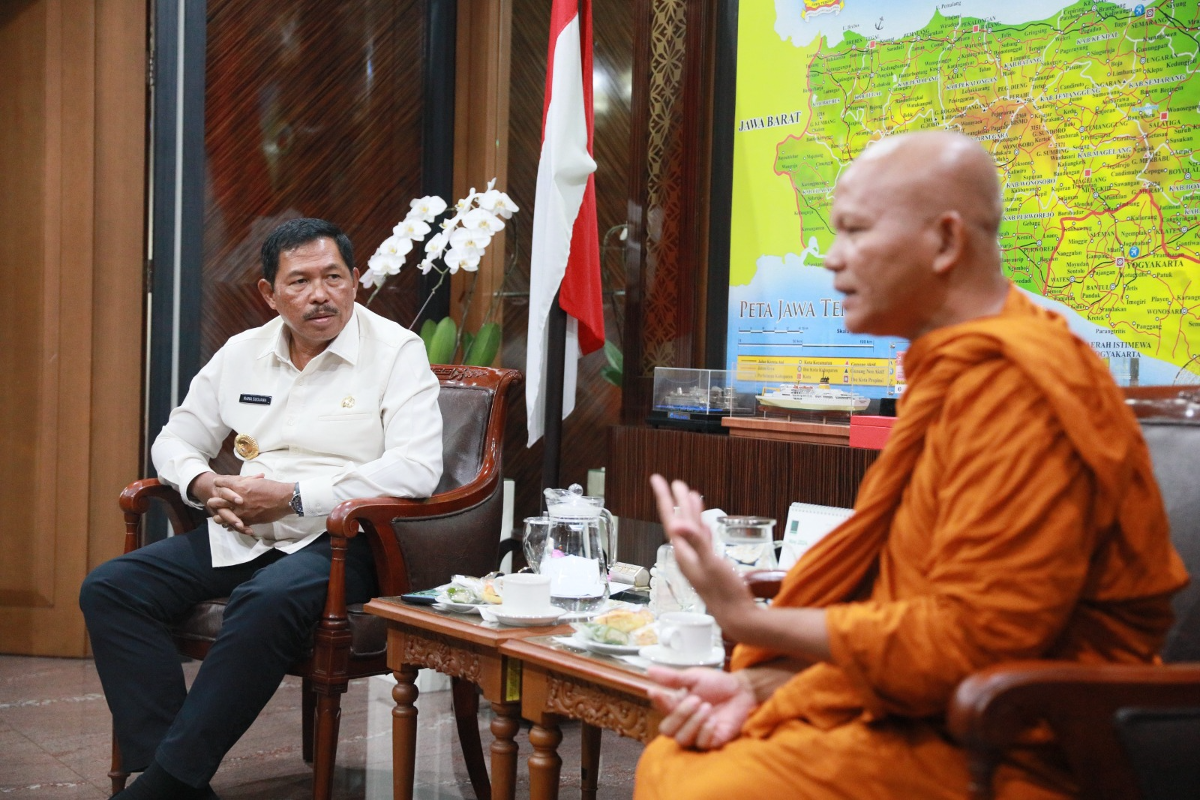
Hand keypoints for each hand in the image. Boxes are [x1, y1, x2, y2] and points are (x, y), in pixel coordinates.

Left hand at [190, 472, 291, 533]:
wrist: (285, 499)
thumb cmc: (273, 488)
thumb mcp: (257, 481)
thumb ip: (246, 481)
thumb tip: (238, 481)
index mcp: (241, 486)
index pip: (222, 484)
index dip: (218, 483)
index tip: (216, 483)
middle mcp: (238, 499)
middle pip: (216, 501)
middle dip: (214, 501)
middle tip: (212, 501)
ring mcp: (242, 511)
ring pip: (222, 516)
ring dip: (219, 516)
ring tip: (218, 516)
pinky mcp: (248, 520)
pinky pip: (234, 524)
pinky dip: (230, 525)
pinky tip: (228, 525)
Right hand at [646, 666, 755, 749]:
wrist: (741, 691)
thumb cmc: (717, 684)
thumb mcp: (694, 677)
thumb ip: (672, 677)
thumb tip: (649, 670)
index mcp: (677, 707)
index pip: (661, 710)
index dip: (659, 702)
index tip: (656, 691)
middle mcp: (684, 723)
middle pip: (667, 731)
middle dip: (680, 715)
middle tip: (696, 700)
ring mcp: (697, 734)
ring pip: (682, 739)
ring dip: (694, 723)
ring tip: (707, 707)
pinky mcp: (712, 742)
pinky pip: (701, 744)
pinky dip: (706, 731)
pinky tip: (713, 720)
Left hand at [650, 474, 757, 636]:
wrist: (737, 616)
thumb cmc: (725, 593)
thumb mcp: (711, 564)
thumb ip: (696, 543)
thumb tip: (676, 525)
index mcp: (683, 552)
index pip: (670, 518)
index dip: (664, 497)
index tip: (657, 479)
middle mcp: (686, 554)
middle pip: (678, 520)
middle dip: (676, 500)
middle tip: (672, 481)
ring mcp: (697, 558)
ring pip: (691, 528)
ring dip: (689, 510)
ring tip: (688, 493)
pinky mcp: (709, 562)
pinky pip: (702, 537)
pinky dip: (702, 525)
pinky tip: (703, 521)